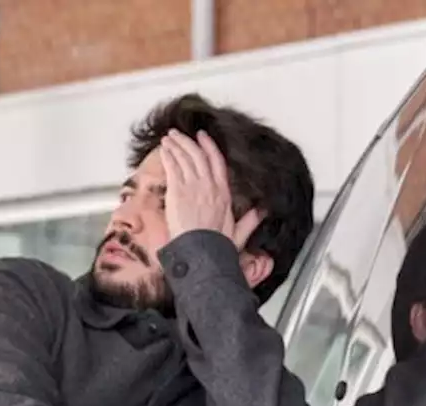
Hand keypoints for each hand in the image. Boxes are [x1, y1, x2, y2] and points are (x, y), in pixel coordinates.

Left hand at [159, 130, 263, 249]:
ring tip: (168, 137)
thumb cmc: (217, 246)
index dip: (209, 146)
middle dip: (187, 141)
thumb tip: (262, 212)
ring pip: (184, 158)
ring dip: (175, 145)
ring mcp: (193, 187)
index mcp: (223, 192)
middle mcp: (209, 185)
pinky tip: (163, 150)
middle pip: (198, 155)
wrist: (202, 252)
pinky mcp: (178, 192)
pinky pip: (173, 168)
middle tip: (178, 133)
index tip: (202, 136)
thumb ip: (250, 220)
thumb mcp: (239, 232)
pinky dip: (168, 156)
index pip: (217, 161)